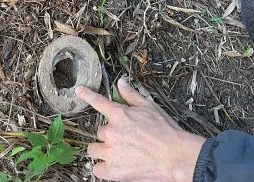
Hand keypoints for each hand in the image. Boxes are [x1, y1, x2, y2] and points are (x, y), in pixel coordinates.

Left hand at [75, 79, 205, 181]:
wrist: (175, 157)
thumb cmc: (166, 132)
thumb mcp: (150, 107)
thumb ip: (131, 96)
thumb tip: (120, 83)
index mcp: (119, 114)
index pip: (98, 102)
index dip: (87, 95)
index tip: (78, 90)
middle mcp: (111, 132)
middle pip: (100, 132)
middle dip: (110, 135)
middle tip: (126, 140)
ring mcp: (110, 152)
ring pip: (94, 149)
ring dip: (103, 150)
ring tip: (118, 153)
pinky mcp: (112, 171)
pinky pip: (97, 169)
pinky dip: (103, 168)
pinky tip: (115, 166)